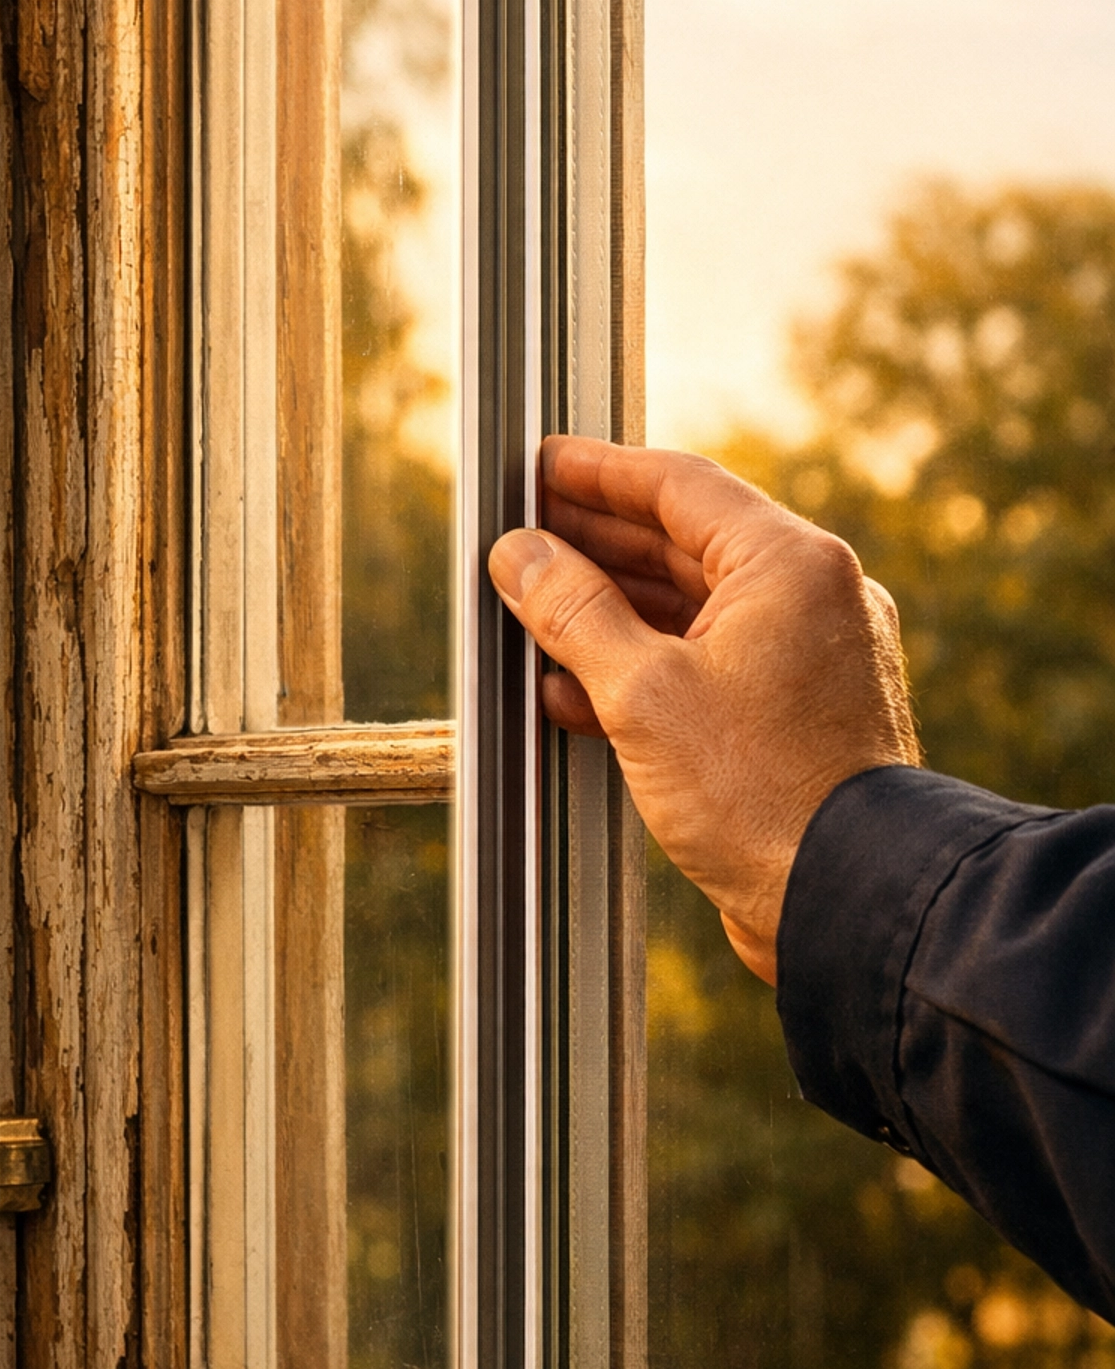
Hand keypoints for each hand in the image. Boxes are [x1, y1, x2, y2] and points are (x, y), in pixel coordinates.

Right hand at [487, 439, 918, 983]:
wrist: (848, 903)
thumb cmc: (762, 794)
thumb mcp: (642, 693)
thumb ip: (573, 612)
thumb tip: (520, 555)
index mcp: (791, 565)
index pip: (679, 486)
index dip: (597, 473)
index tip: (539, 466)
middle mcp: (811, 598)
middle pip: (682, 545)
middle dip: (593, 544)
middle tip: (521, 537)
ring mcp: (809, 659)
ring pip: (690, 611)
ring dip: (608, 614)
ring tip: (530, 613)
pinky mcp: (796, 718)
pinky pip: (707, 668)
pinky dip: (641, 671)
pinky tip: (571, 691)